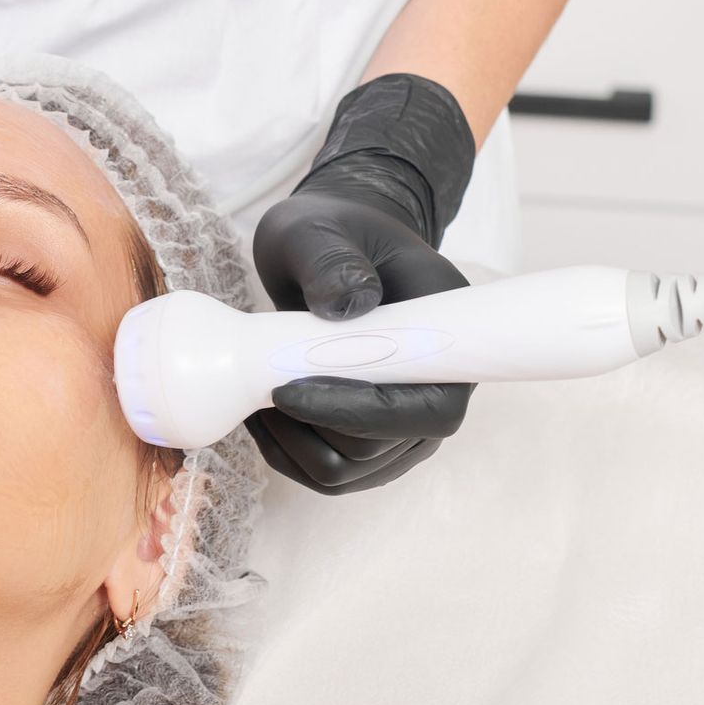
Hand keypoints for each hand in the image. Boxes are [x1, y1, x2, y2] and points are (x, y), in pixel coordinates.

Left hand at [245, 73, 479, 494]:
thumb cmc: (333, 234)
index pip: (428, 409)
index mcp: (447, 338)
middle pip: (376, 450)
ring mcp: (402, 425)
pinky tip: (261, 418)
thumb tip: (347, 304)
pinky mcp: (367, 441)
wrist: (331, 249)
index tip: (289, 390)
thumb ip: (330, 259)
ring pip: (346, 471)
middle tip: (259, 384)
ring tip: (256, 395)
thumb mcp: (319, 229)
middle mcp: (436, 392)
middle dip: (308, 425)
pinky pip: (327, 475)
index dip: (361, 413)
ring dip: (290, 444)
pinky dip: (285, 455)